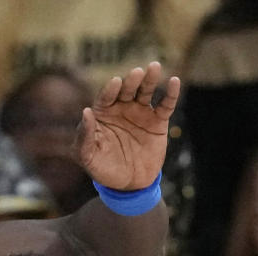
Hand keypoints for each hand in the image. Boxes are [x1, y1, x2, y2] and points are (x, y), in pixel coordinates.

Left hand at [75, 61, 180, 190]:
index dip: (110, 90)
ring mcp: (141, 113)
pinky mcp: (158, 121)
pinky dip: (171, 93)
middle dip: (131, 80)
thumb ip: (83, 136)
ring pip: (146, 91)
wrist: (129, 185)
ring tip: (154, 67)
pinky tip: (174, 81)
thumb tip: (86, 112)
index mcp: (104, 113)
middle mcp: (122, 108)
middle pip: (127, 89)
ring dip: (150, 79)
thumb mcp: (88, 157)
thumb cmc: (103, 169)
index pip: (106, 97)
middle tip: (137, 73)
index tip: (116, 82)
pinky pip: (165, 105)